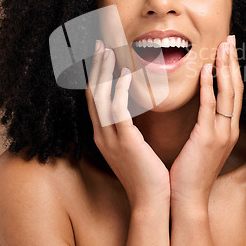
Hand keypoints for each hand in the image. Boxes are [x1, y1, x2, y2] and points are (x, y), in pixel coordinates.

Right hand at [85, 41, 169, 209]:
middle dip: (94, 68)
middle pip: (92, 94)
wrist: (153, 201)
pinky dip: (119, 90)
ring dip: (103, 72)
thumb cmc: (148, 173)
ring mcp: (111, 139)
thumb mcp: (134, 146)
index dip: (95, 75)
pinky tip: (125, 73)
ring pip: (100, 98)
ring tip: (108, 50)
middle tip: (98, 44)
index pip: (95, 99)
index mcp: (105, 134)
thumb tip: (134, 108)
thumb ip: (130, 126)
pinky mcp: (125, 142)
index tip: (99, 55)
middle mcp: (103, 134)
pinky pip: (117, 111)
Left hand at [169, 35, 242, 207]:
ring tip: (224, 45)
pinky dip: (210, 86)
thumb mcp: (200, 144)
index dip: (233, 70)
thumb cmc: (189, 171)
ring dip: (226, 67)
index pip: (234, 93)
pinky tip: (207, 69)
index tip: (229, 49)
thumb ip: (203, 124)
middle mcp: (228, 129)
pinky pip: (210, 107)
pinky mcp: (207, 139)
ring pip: (229, 94)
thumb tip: (200, 105)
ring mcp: (221, 134)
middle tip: (231, 38)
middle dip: (233, 62)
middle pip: (236, 88)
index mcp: (227, 130)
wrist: (186, 199)